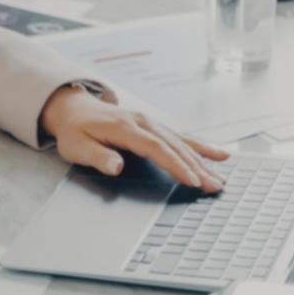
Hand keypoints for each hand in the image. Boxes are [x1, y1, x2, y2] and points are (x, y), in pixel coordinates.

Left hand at [40, 85, 228, 191]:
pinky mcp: (154, 126)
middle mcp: (142, 122)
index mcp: (125, 128)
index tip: (192, 181)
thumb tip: (116, 166)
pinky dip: (200, 146)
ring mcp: (150, 122)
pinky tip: (219, 154)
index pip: (156, 148)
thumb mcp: (77, 146)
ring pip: (181, 142)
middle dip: (197, 167)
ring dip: (202, 160)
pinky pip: (181, 136)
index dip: (176, 165)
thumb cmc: (75, 131)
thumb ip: (98, 156)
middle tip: (215, 186)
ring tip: (220, 177)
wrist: (73, 108)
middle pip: (175, 146)